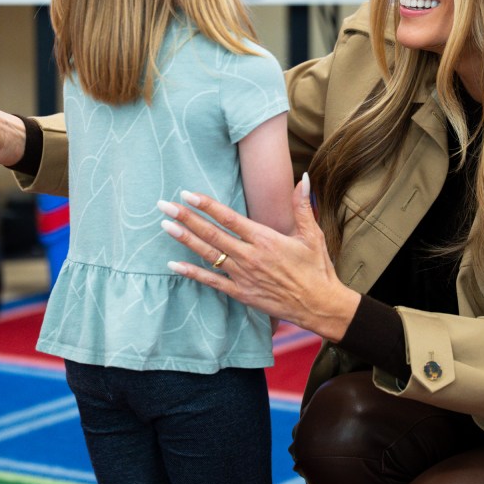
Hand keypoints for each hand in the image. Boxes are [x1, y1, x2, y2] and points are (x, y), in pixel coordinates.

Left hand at [158, 174, 360, 340]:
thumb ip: (302, 205)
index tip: (188, 194)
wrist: (320, 305)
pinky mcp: (241, 293)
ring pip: (209, 255)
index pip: (229, 218)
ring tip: (165, 226)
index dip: (207, 205)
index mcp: (265, 239)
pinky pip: (212, 282)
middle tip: (164, 205)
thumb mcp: (312, 234)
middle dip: (186, 218)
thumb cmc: (317, 268)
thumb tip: (303, 177)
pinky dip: (192, 273)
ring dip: (185, 240)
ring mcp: (243, 276)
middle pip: (212, 234)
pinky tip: (174, 265)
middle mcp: (250, 256)